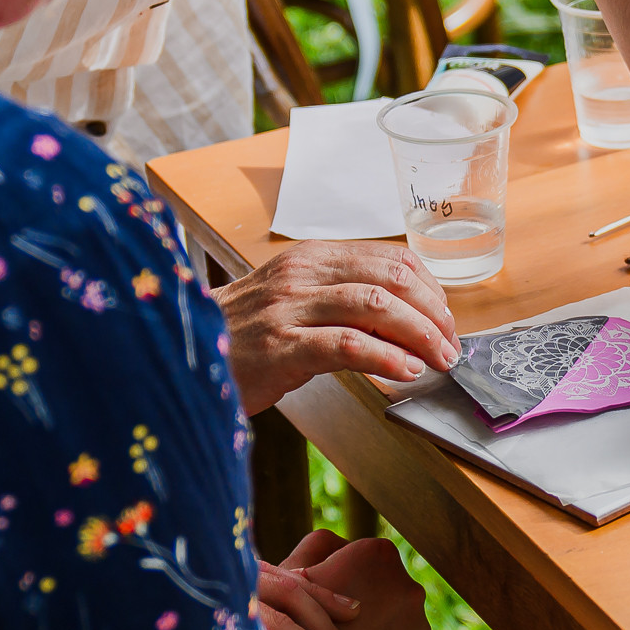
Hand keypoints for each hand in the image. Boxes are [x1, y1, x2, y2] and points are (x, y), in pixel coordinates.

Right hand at [215, 242, 457, 412]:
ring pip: (378, 307)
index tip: (445, 319)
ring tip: (438, 360)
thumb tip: (404, 324)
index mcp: (311, 257)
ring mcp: (290, 307)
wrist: (178, 355)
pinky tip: (405, 371)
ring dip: (421, 336)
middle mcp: (303, 274)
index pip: (391, 259)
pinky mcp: (282, 346)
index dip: (430, 289)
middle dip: (434, 313)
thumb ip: (341, 302)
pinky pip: (349, 345)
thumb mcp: (292, 302)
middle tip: (450, 345)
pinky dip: (386, 358)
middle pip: (393, 279)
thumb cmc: (240, 336)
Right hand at [257, 529, 438, 629]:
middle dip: (370, 612)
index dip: (346, 583)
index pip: (367, 563)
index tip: (329, 603)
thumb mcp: (290, 573)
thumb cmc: (280, 627)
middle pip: (389, 598)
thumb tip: (342, 541)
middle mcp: (411, 589)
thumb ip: (320, 546)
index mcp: (378, 555)